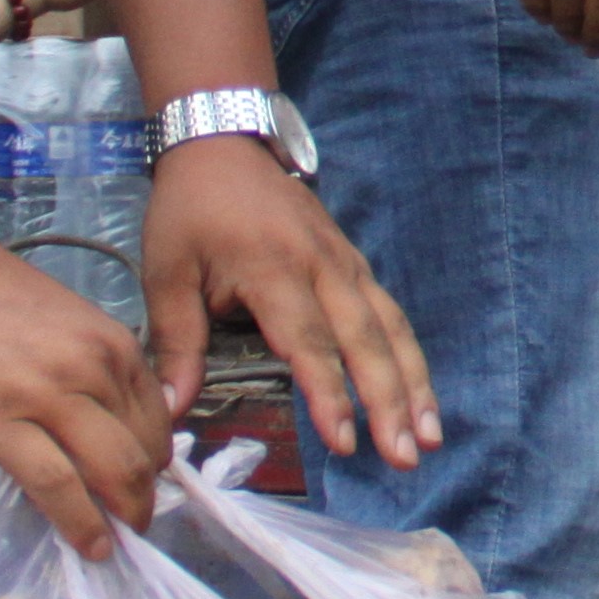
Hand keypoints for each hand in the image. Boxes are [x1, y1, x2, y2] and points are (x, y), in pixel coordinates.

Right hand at [0, 227, 170, 556]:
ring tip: (116, 541)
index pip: (157, 419)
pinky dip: (79, 523)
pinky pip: (56, 485)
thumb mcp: (62, 323)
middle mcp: (93, 368)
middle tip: (135, 523)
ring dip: (121, 516)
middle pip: (142, 452)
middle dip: (145, 497)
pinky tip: (88, 544)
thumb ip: (91, 369)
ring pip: (110, 472)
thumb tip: (107, 427)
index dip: (157, 462)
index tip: (148, 487)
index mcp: (111, 343)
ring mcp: (46, 397)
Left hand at [141, 133, 438, 466]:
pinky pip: (389, 312)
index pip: (310, 343)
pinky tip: (420, 393)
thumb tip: (171, 411)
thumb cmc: (190, 210)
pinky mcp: (352, 261)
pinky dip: (408, 355)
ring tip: (431, 435)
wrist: (222, 143)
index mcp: (274, 270)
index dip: (329, 395)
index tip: (345, 444)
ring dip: (414, 383)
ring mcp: (344, 262)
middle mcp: (322, 267)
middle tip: (409, 455)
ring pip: (390, 327)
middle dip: (391, 401)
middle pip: (367, 340)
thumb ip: (177, 342)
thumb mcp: (167, 272)